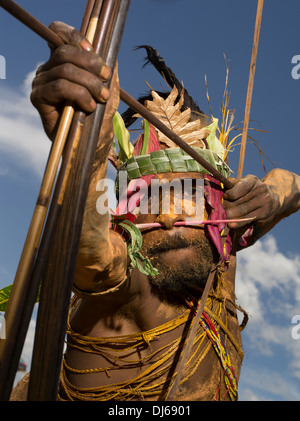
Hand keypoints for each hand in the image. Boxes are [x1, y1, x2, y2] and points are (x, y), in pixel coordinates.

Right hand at [30, 21, 112, 139]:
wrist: (91, 142)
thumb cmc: (99, 115)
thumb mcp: (109, 88)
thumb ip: (109, 69)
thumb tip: (111, 48)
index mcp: (62, 61)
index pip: (58, 33)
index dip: (74, 35)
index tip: (93, 49)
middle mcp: (48, 69)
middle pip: (65, 52)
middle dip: (91, 64)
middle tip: (105, 80)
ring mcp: (41, 83)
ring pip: (65, 70)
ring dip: (89, 83)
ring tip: (100, 99)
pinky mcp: (38, 98)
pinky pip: (60, 86)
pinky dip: (79, 94)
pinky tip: (88, 107)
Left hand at [223, 175, 278, 228]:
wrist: (273, 200)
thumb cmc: (251, 191)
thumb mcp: (244, 184)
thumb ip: (233, 184)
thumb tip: (222, 185)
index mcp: (253, 180)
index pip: (242, 186)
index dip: (231, 193)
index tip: (225, 197)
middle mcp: (261, 190)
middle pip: (239, 201)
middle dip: (227, 207)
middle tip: (220, 210)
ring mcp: (264, 203)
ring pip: (243, 211)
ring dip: (230, 216)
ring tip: (223, 217)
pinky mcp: (264, 215)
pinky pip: (248, 219)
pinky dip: (238, 223)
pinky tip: (231, 225)